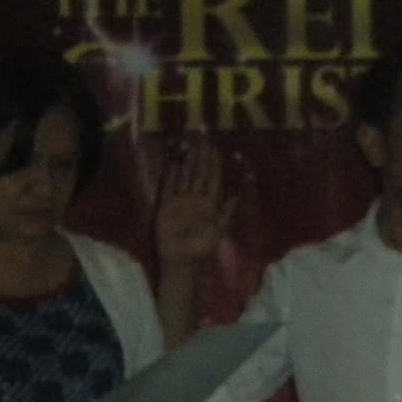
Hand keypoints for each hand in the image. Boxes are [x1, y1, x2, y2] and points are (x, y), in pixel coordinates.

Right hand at [154, 140, 236, 272]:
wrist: (182, 261)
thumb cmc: (202, 247)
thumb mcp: (219, 229)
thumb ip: (226, 211)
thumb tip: (236, 194)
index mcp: (209, 203)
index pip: (212, 178)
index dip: (214, 164)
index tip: (215, 148)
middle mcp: (194, 199)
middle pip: (198, 174)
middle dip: (201, 158)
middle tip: (202, 140)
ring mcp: (179, 202)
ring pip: (184, 177)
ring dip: (187, 163)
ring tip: (189, 146)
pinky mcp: (165, 207)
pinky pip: (168, 188)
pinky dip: (170, 177)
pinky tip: (173, 164)